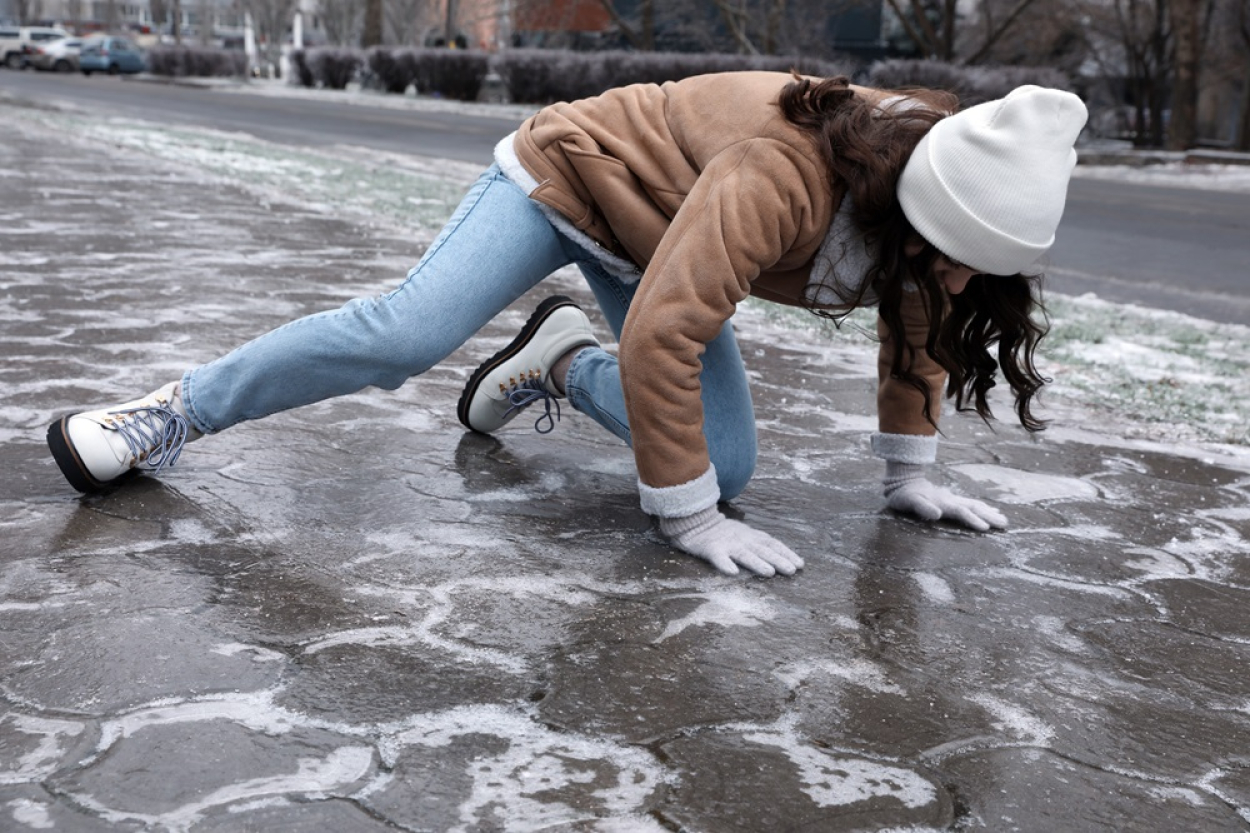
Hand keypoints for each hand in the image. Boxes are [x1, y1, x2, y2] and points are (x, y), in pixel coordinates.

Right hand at [659, 506, 803, 576]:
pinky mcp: (710, 549)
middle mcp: (742, 539)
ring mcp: (726, 543)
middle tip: (792, 570)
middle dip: (778, 559)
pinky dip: (725, 564)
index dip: (786, 553)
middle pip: (762, 550)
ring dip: (757, 563)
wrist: (694, 523)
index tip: (801, 565)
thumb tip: (783, 559)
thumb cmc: (722, 533)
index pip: (772, 543)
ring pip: (743, 554)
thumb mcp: (744, 534)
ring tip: (769, 572)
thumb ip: (760, 544)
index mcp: (750, 536)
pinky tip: (732, 573)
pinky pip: (718, 557)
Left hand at [884, 462, 1006, 530]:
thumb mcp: (909, 502)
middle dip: (989, 516)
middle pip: (974, 507)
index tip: (985, 528)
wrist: (904, 481)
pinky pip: (972, 504)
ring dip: (990, 512)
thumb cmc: (904, 496)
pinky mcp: (953, 500)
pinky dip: (984, 508)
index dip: (973, 519)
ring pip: (975, 505)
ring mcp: (953, 499)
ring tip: (1004, 520)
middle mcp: (951, 500)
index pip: (961, 511)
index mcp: (943, 502)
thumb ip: (922, 507)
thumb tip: (938, 513)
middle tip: (1004, 524)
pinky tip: (992, 510)